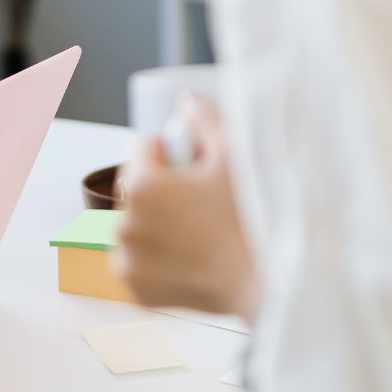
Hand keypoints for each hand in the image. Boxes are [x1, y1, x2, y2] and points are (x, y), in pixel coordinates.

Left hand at [114, 97, 260, 318]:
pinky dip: (155, 257)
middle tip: (201, 201)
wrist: (267, 282)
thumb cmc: (252, 219)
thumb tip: (187, 103)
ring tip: (197, 229)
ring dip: (156, 222)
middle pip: (137, 188)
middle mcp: (124, 224)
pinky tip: (187, 255)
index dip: (171, 151)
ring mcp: (128, 260)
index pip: (143, 148)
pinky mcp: (136, 288)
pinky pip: (139, 260)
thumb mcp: (235, 156)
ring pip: (137, 224)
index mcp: (141, 186)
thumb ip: (206, 119)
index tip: (195, 166)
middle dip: (162, 188)